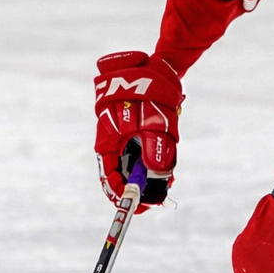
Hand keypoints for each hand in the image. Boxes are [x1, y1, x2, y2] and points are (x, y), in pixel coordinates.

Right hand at [93, 51, 181, 211]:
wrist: (157, 64)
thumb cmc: (150, 91)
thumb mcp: (155, 121)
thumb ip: (155, 148)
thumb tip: (159, 176)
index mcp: (107, 140)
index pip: (109, 176)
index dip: (122, 195)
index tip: (137, 208)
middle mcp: (113, 140)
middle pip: (123, 172)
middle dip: (139, 187)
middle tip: (157, 198)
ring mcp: (124, 135)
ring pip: (133, 163)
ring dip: (147, 175)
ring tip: (165, 184)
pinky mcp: (136, 130)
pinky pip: (142, 152)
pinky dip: (152, 162)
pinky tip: (165, 169)